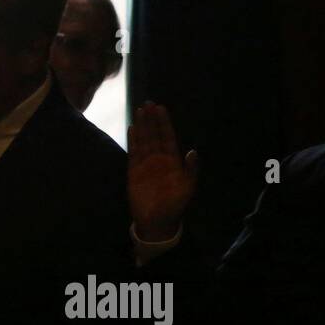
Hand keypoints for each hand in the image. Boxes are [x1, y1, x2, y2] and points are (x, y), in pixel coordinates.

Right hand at [128, 102, 198, 241]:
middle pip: (154, 134)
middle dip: (152, 119)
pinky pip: (133, 152)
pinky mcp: (134, 171)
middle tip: (148, 103)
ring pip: (143, 140)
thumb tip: (192, 151)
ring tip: (139, 110)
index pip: (168, 137)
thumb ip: (191, 170)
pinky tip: (132, 129)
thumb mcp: (188, 188)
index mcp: (172, 161)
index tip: (161, 108)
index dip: (164, 123)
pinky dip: (133, 140)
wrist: (157, 221)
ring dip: (142, 126)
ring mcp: (146, 164)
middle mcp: (159, 159)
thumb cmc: (175, 205)